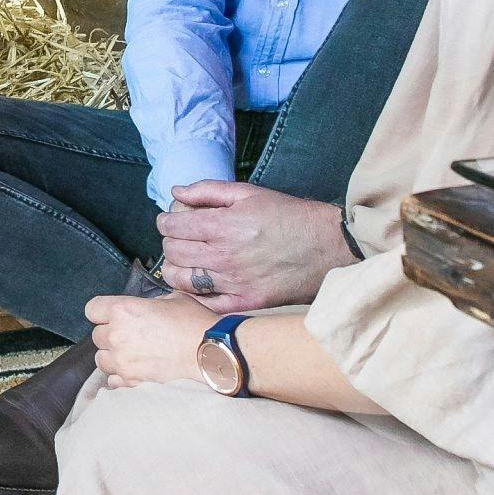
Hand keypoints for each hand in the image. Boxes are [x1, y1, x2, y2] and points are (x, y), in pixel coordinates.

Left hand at [85, 291, 210, 388]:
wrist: (211, 353)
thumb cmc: (194, 323)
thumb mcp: (172, 300)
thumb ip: (151, 304)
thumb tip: (148, 309)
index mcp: (123, 310)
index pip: (92, 309)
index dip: (101, 311)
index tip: (111, 315)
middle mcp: (117, 335)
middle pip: (96, 335)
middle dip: (110, 335)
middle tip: (130, 336)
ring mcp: (122, 362)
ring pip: (101, 360)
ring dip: (113, 357)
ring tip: (132, 356)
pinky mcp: (131, 382)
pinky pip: (112, 381)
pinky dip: (120, 377)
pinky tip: (136, 372)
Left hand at [156, 181, 347, 310]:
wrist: (328, 246)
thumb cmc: (289, 215)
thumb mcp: (249, 192)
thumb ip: (208, 190)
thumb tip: (176, 192)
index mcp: (224, 226)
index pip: (173, 226)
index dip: (165, 221)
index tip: (169, 220)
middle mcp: (224, 256)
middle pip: (173, 252)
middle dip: (169, 242)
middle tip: (177, 239)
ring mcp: (235, 283)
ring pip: (182, 280)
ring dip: (175, 269)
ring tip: (184, 261)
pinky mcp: (247, 303)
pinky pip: (206, 304)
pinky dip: (194, 295)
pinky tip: (197, 284)